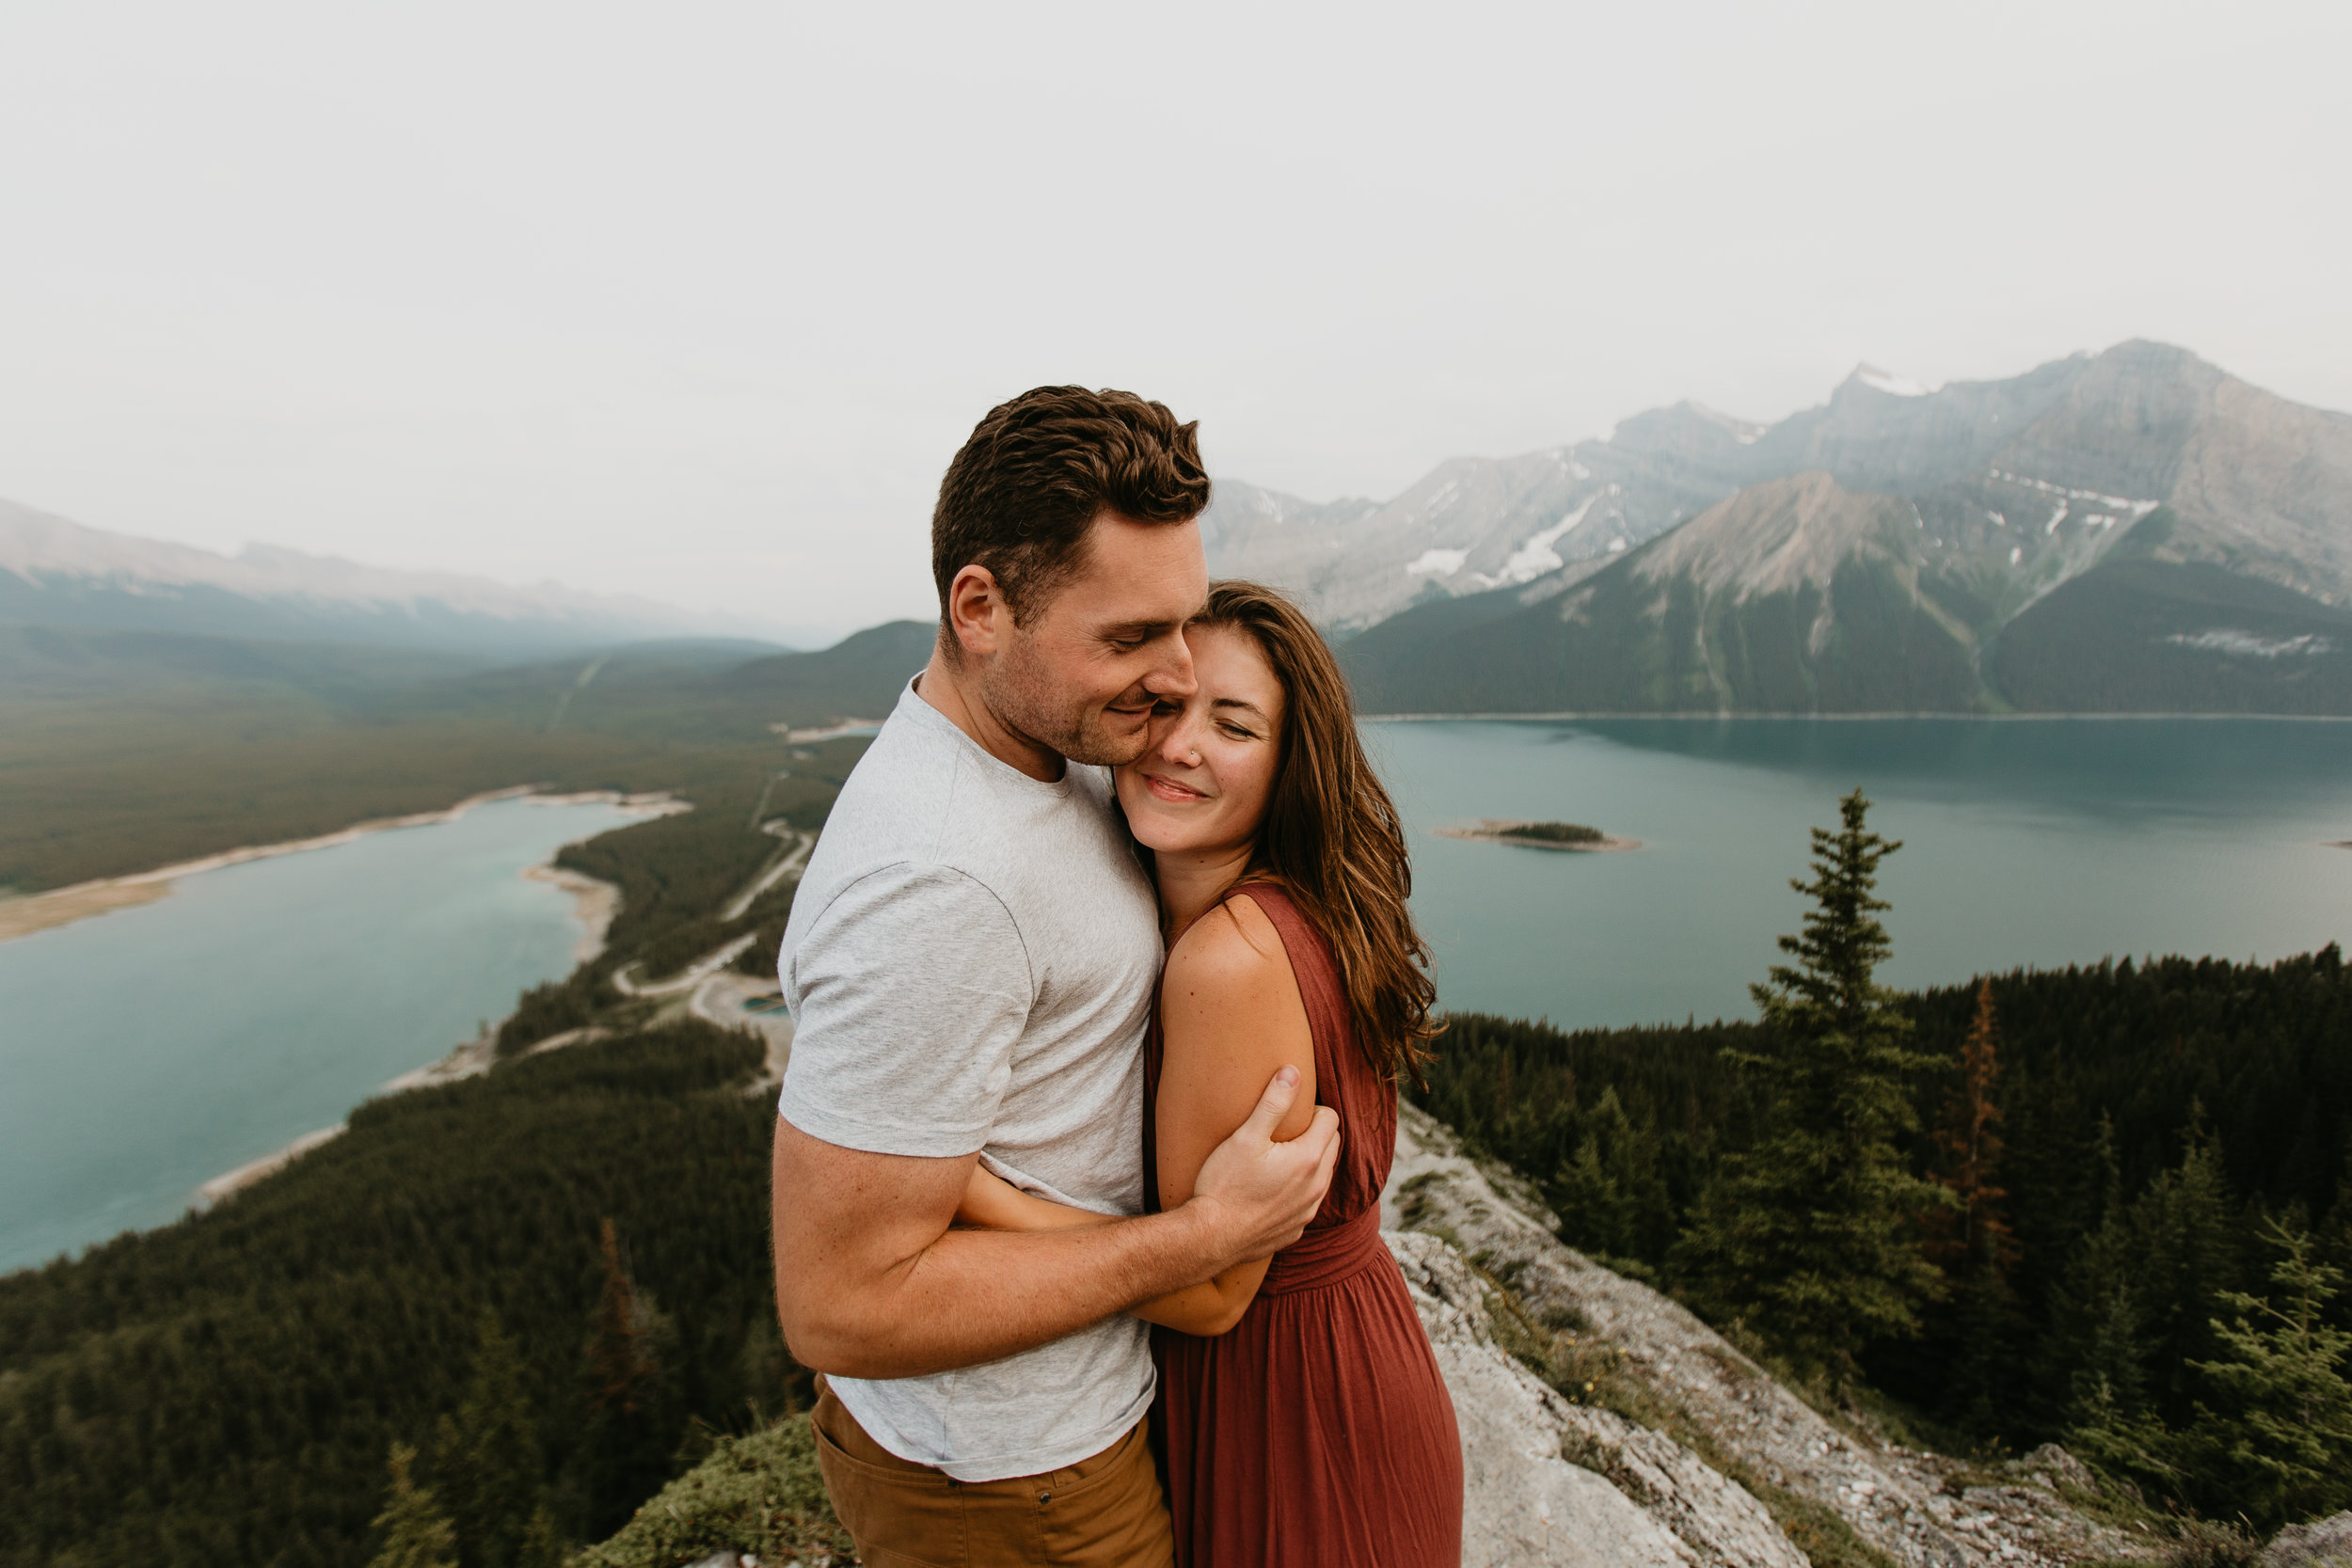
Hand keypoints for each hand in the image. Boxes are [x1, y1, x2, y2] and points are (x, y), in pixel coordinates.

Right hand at [1186, 1066, 1340, 1267]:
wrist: (1210, 1237)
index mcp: (1308, 1159)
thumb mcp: (1246, 1136)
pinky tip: (1271, 1188)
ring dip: (1309, 1162)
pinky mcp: (1296, 1229)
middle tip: (1284, 1132)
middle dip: (1315, 1133)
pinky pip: (1308, 1202)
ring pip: (1322, 1175)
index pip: (1331, 1119)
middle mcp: (1316, 1187)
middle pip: (1332, 1145)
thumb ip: (1273, 1102)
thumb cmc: (1224, 1184)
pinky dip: (1298, 1190)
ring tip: (1278, 1158)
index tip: (1290, 1113)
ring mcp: (1307, 1211)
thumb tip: (1292, 1072)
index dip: (1312, 1109)